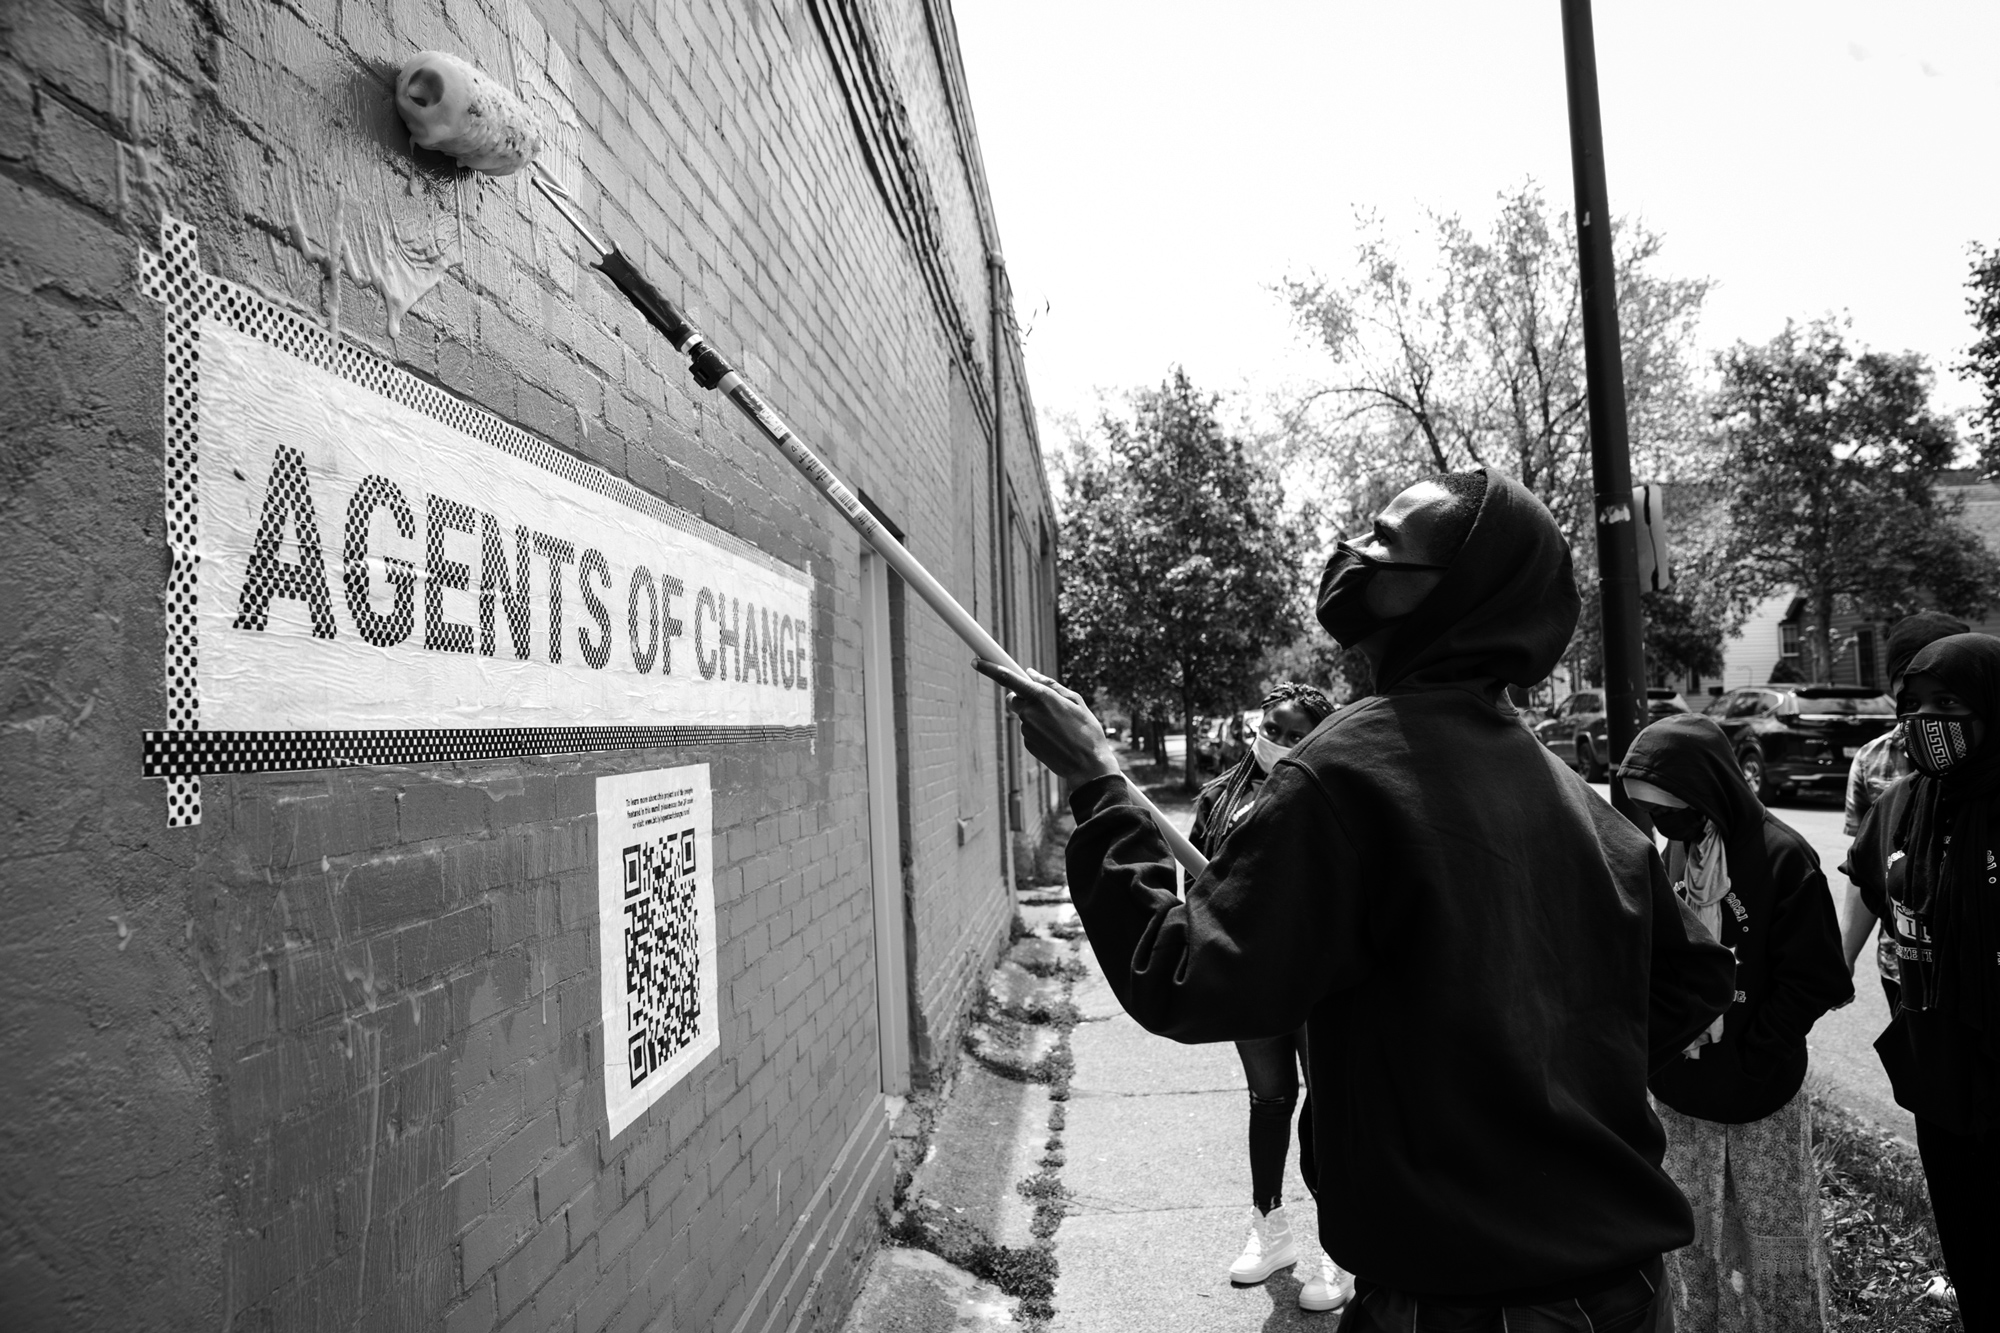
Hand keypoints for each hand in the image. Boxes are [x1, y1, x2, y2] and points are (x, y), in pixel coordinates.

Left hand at [973, 660, 1120, 784]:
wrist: (1087, 765)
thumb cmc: (1086, 729)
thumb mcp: (1075, 700)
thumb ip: (1050, 684)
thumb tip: (1029, 673)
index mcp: (1041, 697)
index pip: (1007, 679)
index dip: (989, 668)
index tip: (976, 662)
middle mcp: (1029, 712)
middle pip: (1014, 698)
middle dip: (1023, 697)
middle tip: (1045, 704)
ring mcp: (1026, 730)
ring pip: (1023, 715)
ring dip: (1035, 716)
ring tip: (1059, 726)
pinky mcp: (1027, 744)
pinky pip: (1028, 730)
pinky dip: (1038, 731)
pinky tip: (1055, 738)